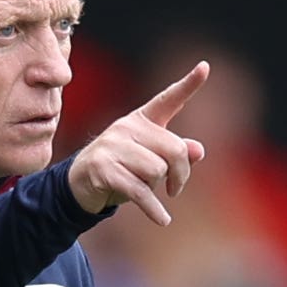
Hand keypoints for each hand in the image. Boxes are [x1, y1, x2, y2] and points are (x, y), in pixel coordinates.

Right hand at [67, 64, 208, 227]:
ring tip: (144, 190)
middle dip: (181, 175)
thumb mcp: (150, 161)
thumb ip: (175, 154)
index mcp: (142, 120)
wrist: (81, 184)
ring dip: (156, 188)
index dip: (189, 84)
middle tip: (175, 189)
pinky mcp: (104, 169)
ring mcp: (113, 146)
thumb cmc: (123, 169)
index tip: (206, 67)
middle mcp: (128, 127)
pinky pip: (141, 191)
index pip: (168, 99)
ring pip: (157, 171)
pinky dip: (154, 209)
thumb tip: (199, 150)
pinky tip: (163, 220)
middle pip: (175, 150)